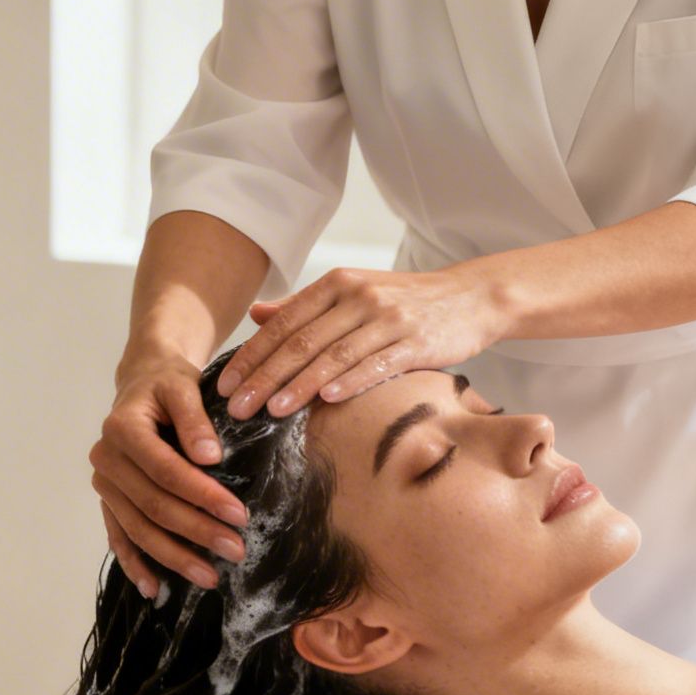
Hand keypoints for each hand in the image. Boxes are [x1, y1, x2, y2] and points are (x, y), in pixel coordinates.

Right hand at [90, 354, 250, 595]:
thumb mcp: (184, 386)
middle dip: (196, 532)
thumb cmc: (169, 384)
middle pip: (152, 506)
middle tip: (236, 551)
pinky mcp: (108, 501)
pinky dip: (134, 564)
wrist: (143, 383)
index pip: (166, 471)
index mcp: (122, 429)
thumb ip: (195, 419)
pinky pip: (118, 536)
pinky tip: (154, 588)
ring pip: (138, 528)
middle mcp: (105, 459)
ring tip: (210, 577)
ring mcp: (104, 484)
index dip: (202, 496)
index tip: (239, 515)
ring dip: (173, 556)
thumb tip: (210, 458)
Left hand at [218, 264, 516, 419]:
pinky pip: (377, 364)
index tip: (224, 386)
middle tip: (236, 408)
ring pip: (334, 355)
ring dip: (300, 385)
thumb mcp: (353, 292)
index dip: (251, 356)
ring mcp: (388, 318)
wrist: (470, 297)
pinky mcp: (417, 341)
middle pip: (301, 341)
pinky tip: (327, 401)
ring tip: (272, 411)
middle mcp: (358, 296)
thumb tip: (256, 315)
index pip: (283, 323)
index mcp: (336, 283)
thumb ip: (304, 306)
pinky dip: (350, 382)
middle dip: (265, 377)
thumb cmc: (404, 301)